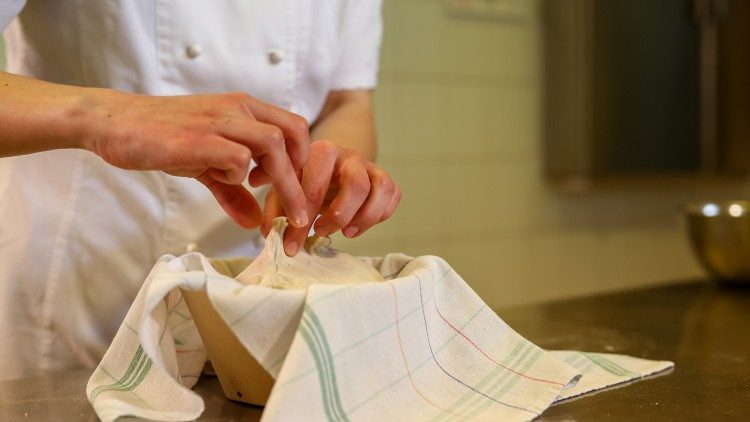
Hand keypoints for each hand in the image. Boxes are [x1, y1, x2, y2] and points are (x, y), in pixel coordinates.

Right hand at [85, 90, 310, 228]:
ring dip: (278, 180)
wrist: (116, 123)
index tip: (288, 186)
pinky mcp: (197, 139)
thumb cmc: (163, 139)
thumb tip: (254, 222)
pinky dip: (239, 176)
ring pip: (272, 143)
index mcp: (244, 109)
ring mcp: (218, 121)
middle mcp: (237, 109)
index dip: (301, 159)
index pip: (294, 127)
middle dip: (299, 176)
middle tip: (293, 208)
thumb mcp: (206, 166)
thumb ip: (233, 192)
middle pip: (292, 135)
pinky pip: (237, 156)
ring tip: (268, 204)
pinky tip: (222, 180)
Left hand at [258, 140, 400, 254]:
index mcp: (320, 153)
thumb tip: (269, 231)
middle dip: (339, 215)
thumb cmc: (303, 180)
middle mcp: (348, 156)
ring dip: (365, 217)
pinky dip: (380, 214)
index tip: (293, 244)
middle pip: (356, 184)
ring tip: (346, 232)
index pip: (315, 187)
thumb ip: (276, 208)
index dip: (303, 220)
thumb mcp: (283, 189)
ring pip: (381, 188)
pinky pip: (393, 194)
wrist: (327, 163)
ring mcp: (369, 166)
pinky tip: (358, 225)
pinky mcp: (383, 177)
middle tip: (321, 232)